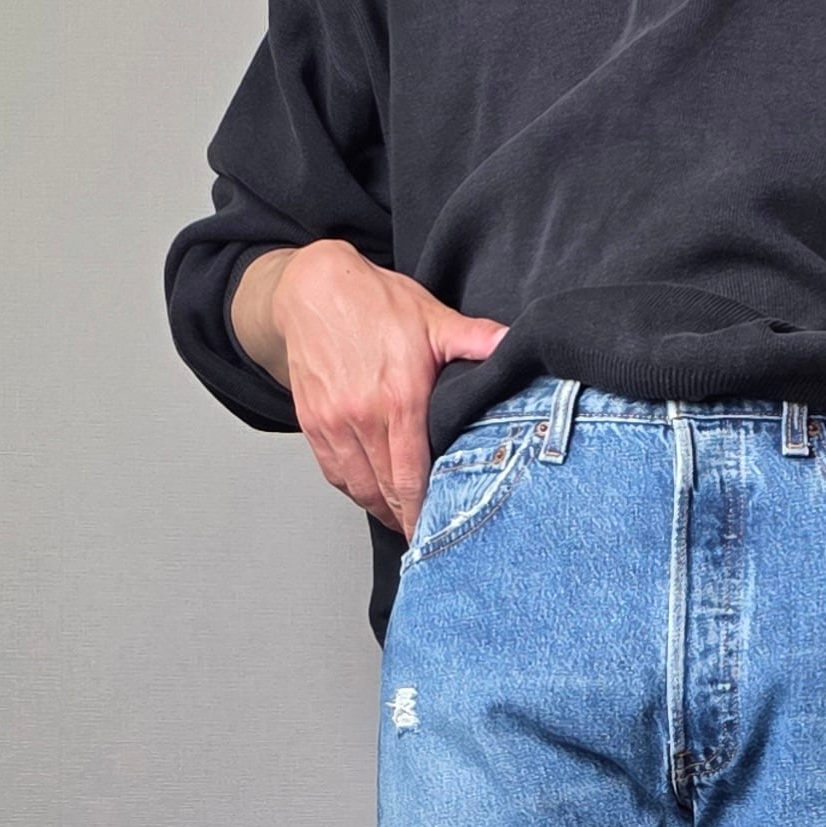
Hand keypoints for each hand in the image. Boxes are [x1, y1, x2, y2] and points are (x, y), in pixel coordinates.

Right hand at [237, 241, 506, 535]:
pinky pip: (335, 474)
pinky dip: (356, 490)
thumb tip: (514, 344)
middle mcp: (363, 417)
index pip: (412, 477)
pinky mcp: (313, 424)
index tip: (436, 536)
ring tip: (403, 520)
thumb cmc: (373, 302)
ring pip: (360, 488)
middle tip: (427, 538)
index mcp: (399, 398)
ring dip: (382, 510)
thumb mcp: (432, 317)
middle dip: (407, 519)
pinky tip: (374, 495)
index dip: (423, 513)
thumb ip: (474, 339)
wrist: (312, 288)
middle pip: (387, 491)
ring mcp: (334, 424)